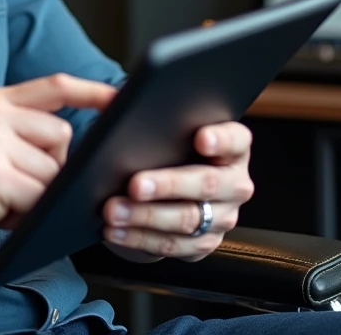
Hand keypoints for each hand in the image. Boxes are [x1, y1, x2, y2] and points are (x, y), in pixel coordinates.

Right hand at [0, 74, 117, 257]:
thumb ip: (19, 133)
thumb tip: (74, 148)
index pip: (54, 86)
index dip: (92, 91)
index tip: (122, 97)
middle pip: (64, 138)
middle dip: (51, 170)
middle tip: (11, 189)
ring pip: (53, 173)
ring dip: (36, 198)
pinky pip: (39, 198)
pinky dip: (26, 216)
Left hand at [101, 122, 253, 262]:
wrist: (175, 189)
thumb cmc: (171, 149)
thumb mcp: (166, 128)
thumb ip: (147, 112)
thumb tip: (104, 95)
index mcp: (233, 147)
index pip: (235, 139)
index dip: (220, 139)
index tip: (200, 138)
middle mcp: (235, 183)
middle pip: (207, 184)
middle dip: (168, 184)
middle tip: (135, 184)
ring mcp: (223, 216)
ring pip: (187, 219)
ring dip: (146, 217)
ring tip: (113, 210)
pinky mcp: (205, 243)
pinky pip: (174, 245)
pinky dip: (140, 238)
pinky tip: (116, 230)